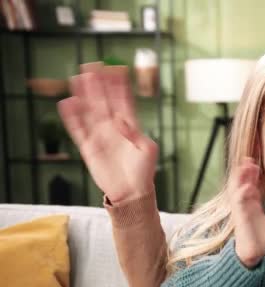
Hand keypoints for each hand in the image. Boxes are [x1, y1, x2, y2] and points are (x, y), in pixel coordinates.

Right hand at [57, 62, 157, 202]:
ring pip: (89, 111)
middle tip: (92, 65)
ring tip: (78, 78)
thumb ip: (135, 133)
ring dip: (84, 95)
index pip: (122, 100)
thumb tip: (120, 120)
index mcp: (130, 125)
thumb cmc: (144, 171)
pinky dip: (72, 117)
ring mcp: (100, 135)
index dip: (118, 85)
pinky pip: (78, 129)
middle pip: (103, 100)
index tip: (115, 68)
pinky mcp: (88, 147)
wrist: (132, 192)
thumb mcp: (147, 149)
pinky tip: (67, 103)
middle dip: (98, 84)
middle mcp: (113, 127)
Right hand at [230, 158, 264, 267]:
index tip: (257, 163)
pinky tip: (248, 186)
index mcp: (252, 203)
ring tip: (245, 166)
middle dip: (245, 171)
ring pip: (237, 189)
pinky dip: (242, 192)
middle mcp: (245, 204)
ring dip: (240, 177)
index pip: (251, 184)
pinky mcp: (239, 216)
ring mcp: (241, 209)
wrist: (255, 254)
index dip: (253, 174)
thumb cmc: (261, 239)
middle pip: (242, 183)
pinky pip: (238, 202)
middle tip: (250, 159)